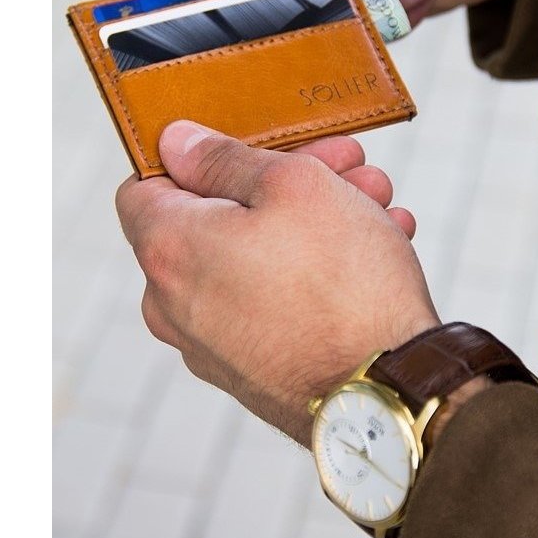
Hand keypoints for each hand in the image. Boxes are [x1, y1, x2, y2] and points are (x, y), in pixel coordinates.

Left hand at [115, 123, 439, 445]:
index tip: (253, 143)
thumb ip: (224, 158)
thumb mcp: (293, 187)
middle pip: (216, 218)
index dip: (199, 153)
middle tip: (346, 164)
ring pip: (253, 259)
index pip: (147, 181)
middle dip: (284, 181)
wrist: (390, 394)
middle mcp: (173, 304)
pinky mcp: (250, 374)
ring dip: (312, 223)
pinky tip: (374, 250)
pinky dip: (312, 274)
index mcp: (167, 249)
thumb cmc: (343, 285)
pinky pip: (271, 304)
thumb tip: (176, 143)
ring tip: (376, 204)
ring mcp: (210, 346)